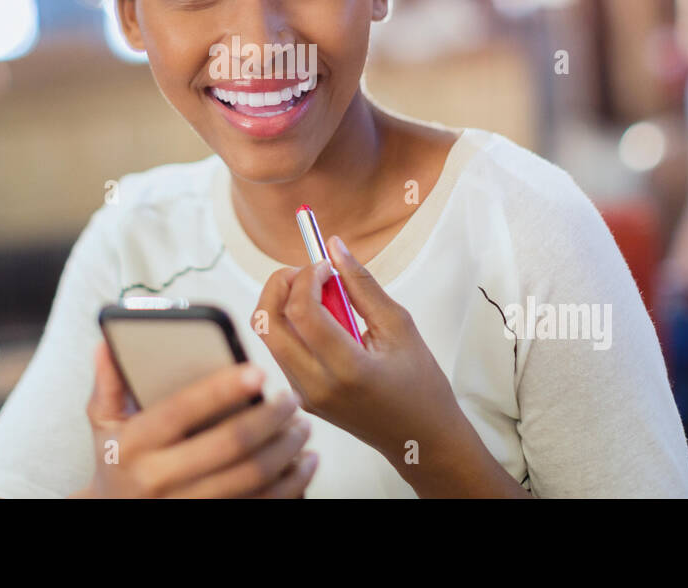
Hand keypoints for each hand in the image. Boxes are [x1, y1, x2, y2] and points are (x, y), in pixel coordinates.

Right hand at [79, 341, 317, 497]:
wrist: (113, 517)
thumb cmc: (117, 461)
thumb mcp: (103, 423)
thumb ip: (109, 382)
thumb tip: (108, 340)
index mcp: (136, 443)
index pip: (182, 410)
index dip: (222, 389)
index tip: (258, 371)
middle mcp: (159, 478)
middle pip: (229, 444)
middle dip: (270, 417)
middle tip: (292, 398)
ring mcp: (187, 506)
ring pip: (252, 478)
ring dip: (286, 450)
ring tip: (302, 427)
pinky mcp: (211, 522)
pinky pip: (261, 506)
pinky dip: (290, 486)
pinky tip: (304, 465)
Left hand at [254, 235, 469, 460]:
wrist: (420, 440)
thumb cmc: (420, 385)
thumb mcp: (399, 326)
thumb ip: (362, 285)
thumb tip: (335, 248)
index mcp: (347, 369)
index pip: (302, 312)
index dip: (307, 277)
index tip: (326, 265)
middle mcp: (316, 386)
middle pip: (267, 322)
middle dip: (279, 285)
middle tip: (307, 272)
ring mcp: (304, 396)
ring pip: (269, 336)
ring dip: (284, 304)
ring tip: (319, 296)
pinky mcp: (301, 398)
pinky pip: (281, 352)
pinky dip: (291, 326)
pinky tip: (322, 321)